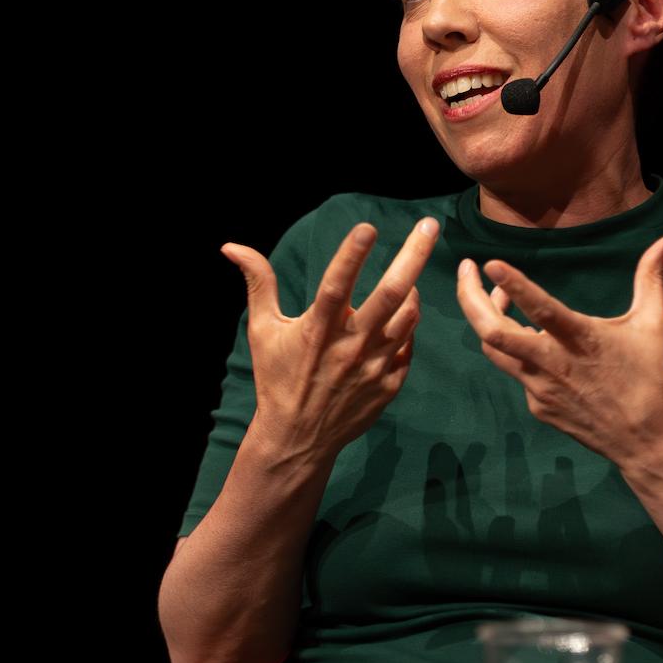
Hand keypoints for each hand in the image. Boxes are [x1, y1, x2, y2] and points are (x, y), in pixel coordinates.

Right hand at [221, 217, 439, 464]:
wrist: (297, 438)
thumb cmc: (278, 377)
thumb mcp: (263, 330)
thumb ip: (258, 283)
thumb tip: (232, 247)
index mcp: (318, 329)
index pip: (336, 284)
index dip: (351, 254)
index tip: (368, 226)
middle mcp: (350, 346)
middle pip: (390, 293)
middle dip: (413, 255)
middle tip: (430, 224)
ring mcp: (375, 366)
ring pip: (409, 318)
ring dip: (413, 291)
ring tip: (410, 276)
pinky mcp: (389, 384)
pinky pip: (409, 346)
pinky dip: (409, 326)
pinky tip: (403, 316)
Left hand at [455, 233, 662, 473]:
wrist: (645, 442)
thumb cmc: (652, 377)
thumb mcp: (655, 323)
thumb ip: (653, 276)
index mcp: (581, 340)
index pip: (541, 309)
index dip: (514, 286)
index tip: (490, 263)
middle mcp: (553, 364)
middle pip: (493, 333)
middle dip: (470, 299)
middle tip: (464, 269)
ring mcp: (540, 389)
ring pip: (495, 351)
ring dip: (487, 319)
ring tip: (491, 296)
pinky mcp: (537, 406)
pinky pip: (515, 372)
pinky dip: (512, 348)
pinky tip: (526, 337)